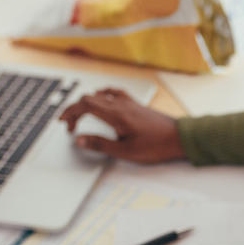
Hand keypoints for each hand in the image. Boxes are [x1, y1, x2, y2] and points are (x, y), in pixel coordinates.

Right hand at [58, 88, 185, 162]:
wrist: (179, 137)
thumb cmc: (156, 145)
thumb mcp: (125, 151)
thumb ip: (100, 144)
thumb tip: (80, 140)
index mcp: (116, 114)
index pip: (85, 105)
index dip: (70, 112)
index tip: (64, 122)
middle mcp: (121, 104)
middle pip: (89, 98)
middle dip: (75, 110)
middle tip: (70, 125)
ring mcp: (129, 102)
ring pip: (101, 95)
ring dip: (87, 104)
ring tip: (82, 116)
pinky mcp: (136, 104)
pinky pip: (114, 93)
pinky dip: (102, 96)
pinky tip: (102, 100)